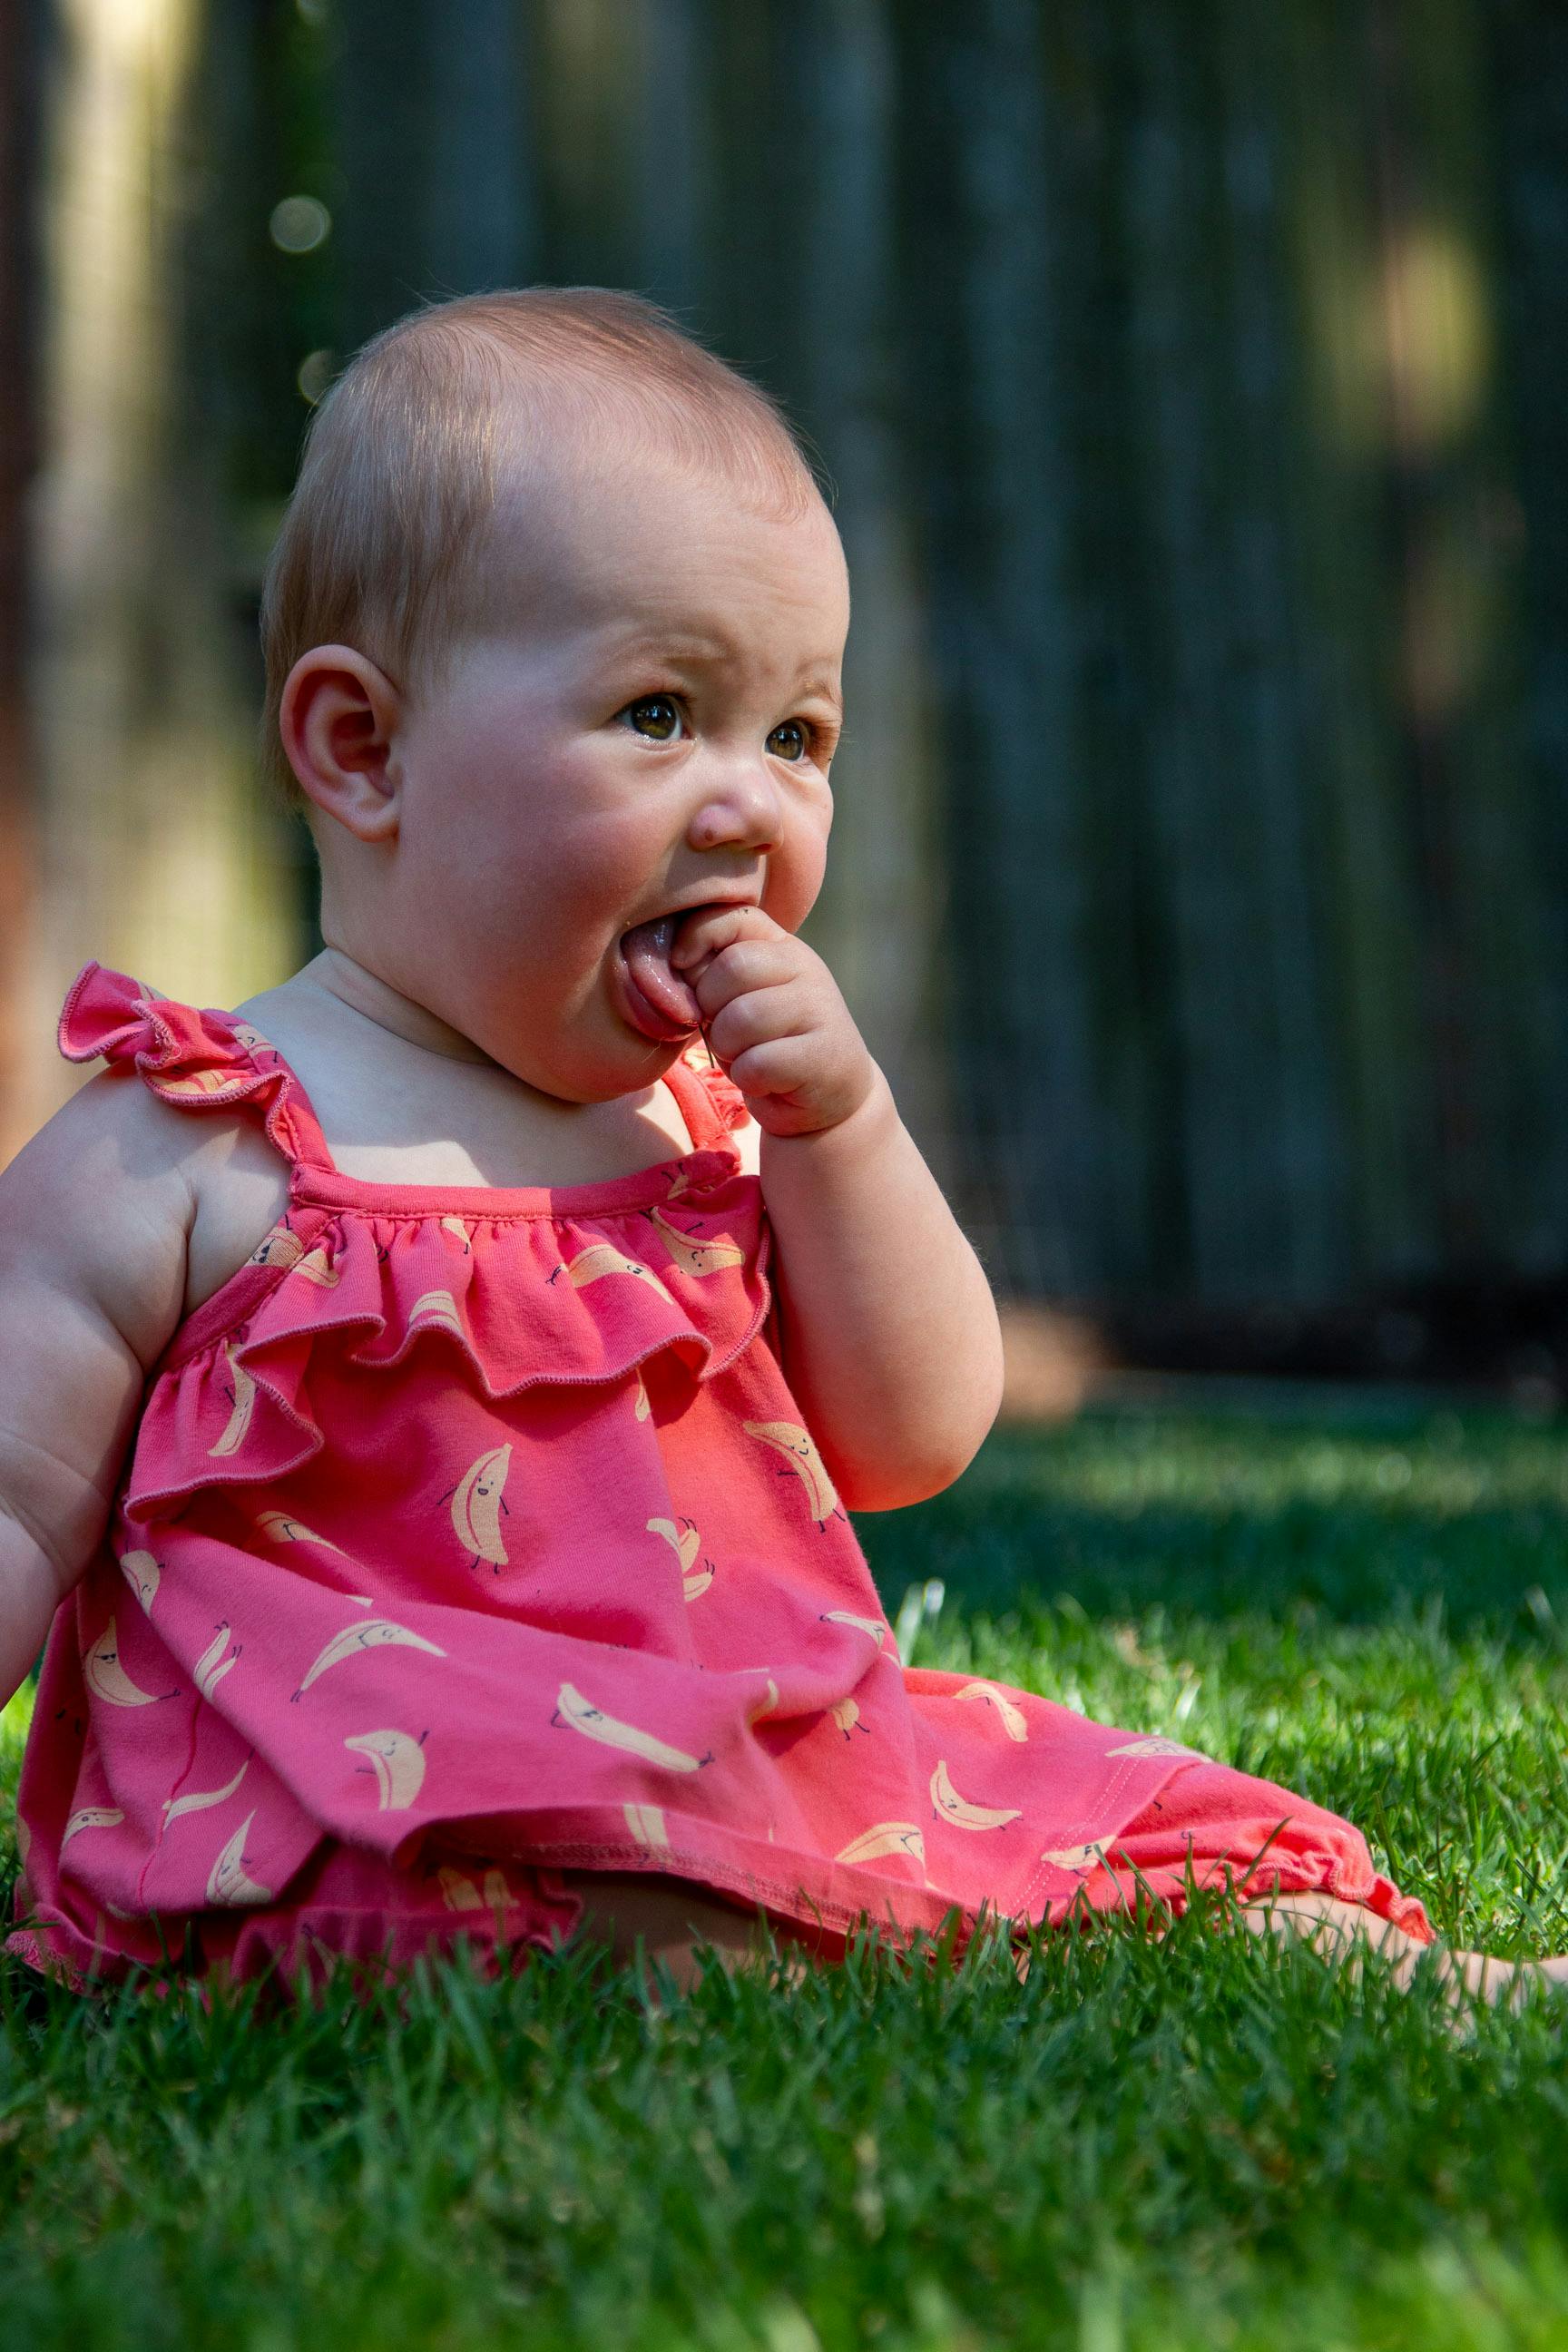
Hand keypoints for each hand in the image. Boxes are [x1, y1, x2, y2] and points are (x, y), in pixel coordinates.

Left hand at [670, 905, 875, 1137]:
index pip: (729, 917)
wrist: (828, 1095)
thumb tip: (670, 966)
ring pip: (741, 1018)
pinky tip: (764, 1080)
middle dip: (709, 1007)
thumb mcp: (738, 999)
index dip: (694, 942)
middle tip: (723, 1031)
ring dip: (727, 1047)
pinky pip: (757, 1064)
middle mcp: (806, 968)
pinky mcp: (821, 1056)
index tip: (684, 973)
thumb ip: (710, 974)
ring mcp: (819, 1010)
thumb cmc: (768, 1044)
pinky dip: (747, 1078)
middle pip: (732, 967)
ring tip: (744, 1056)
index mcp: (781, 946)